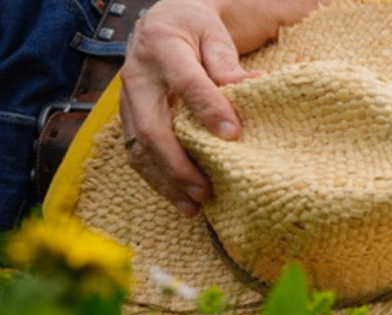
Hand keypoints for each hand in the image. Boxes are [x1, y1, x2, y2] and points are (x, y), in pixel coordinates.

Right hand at [120, 0, 258, 215]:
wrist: (160, 23)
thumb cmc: (193, 29)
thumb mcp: (213, 34)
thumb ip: (228, 63)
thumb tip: (255, 88)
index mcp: (162, 48)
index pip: (186, 82)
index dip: (209, 109)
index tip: (233, 135)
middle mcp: (138, 77)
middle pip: (153, 128)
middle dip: (179, 165)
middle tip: (207, 191)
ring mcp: (128, 100)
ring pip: (140, 147)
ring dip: (166, 181)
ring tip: (195, 207)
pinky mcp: (129, 117)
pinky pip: (136, 152)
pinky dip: (156, 179)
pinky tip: (179, 198)